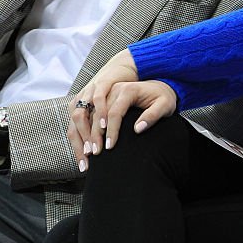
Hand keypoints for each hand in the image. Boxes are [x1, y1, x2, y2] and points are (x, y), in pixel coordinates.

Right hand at [68, 50, 176, 168]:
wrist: (157, 86)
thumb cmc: (163, 97)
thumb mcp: (165, 105)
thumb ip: (153, 116)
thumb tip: (138, 129)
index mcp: (126, 89)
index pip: (114, 110)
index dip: (111, 129)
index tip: (110, 147)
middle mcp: (109, 89)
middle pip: (93, 112)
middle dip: (92, 135)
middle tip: (95, 155)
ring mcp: (99, 94)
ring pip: (80, 114)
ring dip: (80, 136)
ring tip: (85, 156)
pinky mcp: (94, 101)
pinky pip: (79, 117)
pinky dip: (77, 133)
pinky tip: (81, 151)